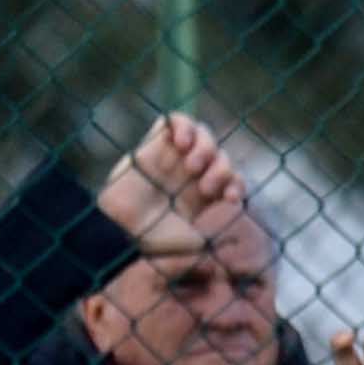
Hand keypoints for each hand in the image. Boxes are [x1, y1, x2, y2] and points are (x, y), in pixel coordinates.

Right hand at [98, 114, 240, 261]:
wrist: (121, 231)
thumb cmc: (159, 244)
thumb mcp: (200, 242)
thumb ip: (223, 231)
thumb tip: (242, 223)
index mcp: (206, 196)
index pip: (234, 177)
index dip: (238, 183)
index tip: (230, 198)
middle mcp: (192, 175)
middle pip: (222, 156)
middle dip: (222, 169)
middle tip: (206, 187)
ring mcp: (173, 159)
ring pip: (204, 136)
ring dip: (207, 148)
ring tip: (193, 165)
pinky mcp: (153, 145)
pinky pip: (175, 120)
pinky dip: (185, 126)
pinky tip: (182, 143)